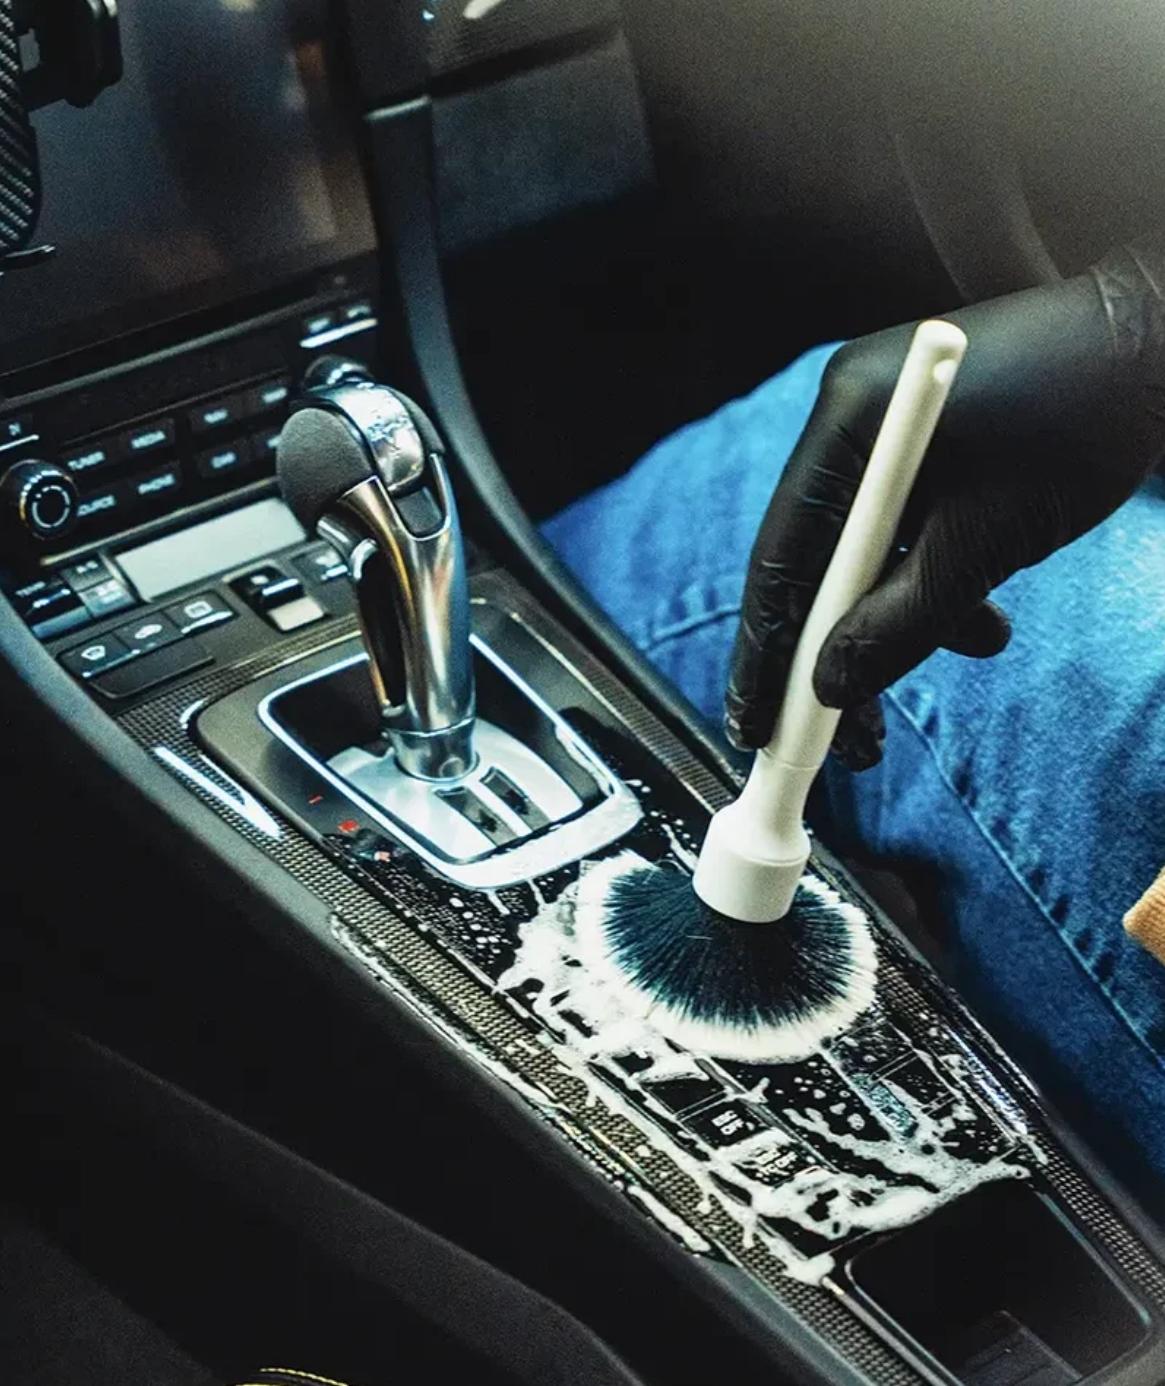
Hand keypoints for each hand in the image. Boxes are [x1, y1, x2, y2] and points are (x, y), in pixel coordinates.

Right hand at [725, 238, 1164, 767]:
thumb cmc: (1083, 425)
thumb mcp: (985, 544)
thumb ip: (900, 624)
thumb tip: (830, 688)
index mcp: (849, 419)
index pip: (783, 551)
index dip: (767, 646)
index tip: (758, 717)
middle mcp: (854, 421)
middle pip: (816, 561)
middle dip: (830, 654)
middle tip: (838, 738)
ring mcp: (890, 434)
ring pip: (866, 558)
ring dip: (892, 628)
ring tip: (932, 687)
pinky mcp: (931, 450)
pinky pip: (906, 535)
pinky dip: (931, 585)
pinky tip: (978, 625)